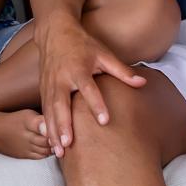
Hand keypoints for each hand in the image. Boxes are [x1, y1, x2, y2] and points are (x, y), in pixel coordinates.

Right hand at [36, 11, 146, 155]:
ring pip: (49, 112)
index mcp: (78, 69)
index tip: (103, 121)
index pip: (87, 88)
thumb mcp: (104, 53)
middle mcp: (61, 79)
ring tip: (59, 152)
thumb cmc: (83, 45)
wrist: (54, 33)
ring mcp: (49, 85)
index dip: (96, 104)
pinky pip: (43, 112)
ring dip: (53, 132)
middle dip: (63, 125)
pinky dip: (46, 129)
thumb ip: (121, 71)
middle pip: (61, 104)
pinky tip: (51, 145)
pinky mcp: (43, 91)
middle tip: (69, 144)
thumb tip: (142, 83)